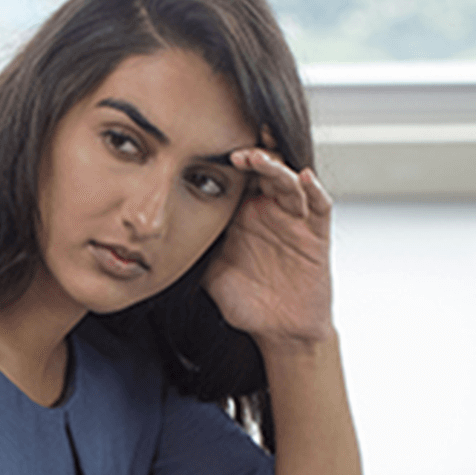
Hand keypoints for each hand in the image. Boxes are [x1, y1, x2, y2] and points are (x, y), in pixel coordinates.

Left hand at [202, 145, 333, 347]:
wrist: (278, 330)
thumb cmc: (244, 301)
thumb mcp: (210, 272)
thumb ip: (193, 249)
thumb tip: (157, 239)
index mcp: (243, 215)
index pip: (237, 177)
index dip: (224, 159)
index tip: (205, 146)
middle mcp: (269, 211)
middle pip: (264, 169)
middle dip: (251, 153)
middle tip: (232, 144)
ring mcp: (294, 219)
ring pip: (289, 181)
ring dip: (274, 167)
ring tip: (257, 158)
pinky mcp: (316, 234)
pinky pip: (319, 205)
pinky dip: (313, 190)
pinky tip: (304, 178)